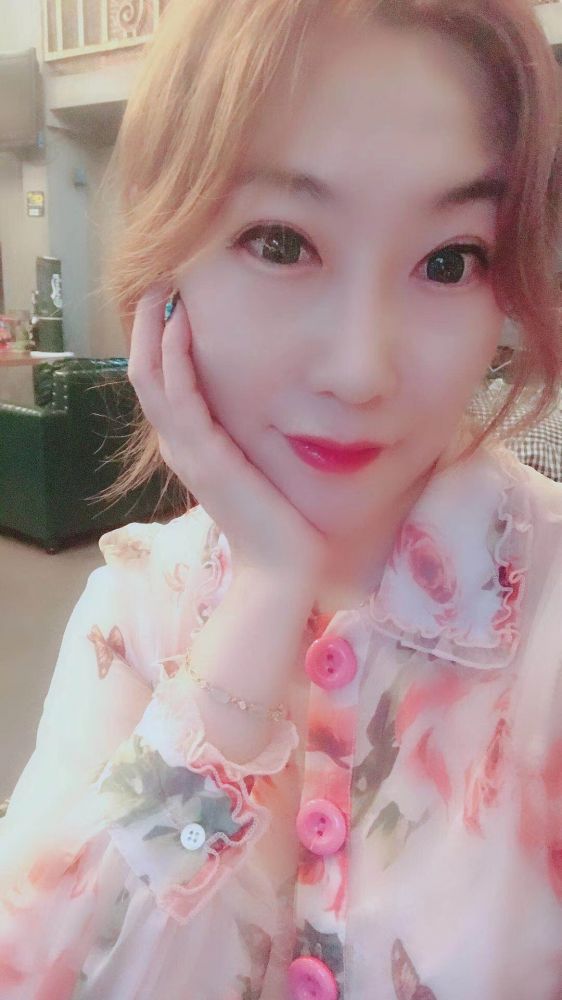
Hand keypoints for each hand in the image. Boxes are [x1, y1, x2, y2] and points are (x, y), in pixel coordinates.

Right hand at [127, 284, 330, 585]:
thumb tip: (272, 399)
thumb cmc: (282, 518)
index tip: (178, 299)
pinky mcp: (204, 456)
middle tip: (161, 280)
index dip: (160, 340)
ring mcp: (187, 451)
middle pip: (145, 373)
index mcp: (192, 446)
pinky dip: (175, 358)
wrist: (286, 567)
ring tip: (163, 288)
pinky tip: (181, 325)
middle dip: (149, 325)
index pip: (162, 382)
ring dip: (154, 330)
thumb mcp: (261, 465)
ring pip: (150, 379)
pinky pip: (179, 397)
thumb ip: (251, 435)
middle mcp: (180, 445)